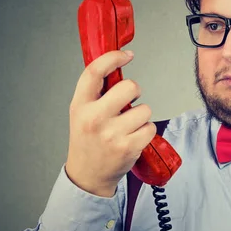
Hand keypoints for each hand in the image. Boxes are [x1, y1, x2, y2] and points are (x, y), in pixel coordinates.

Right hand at [65, 50, 155, 196]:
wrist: (87, 174)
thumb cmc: (87, 140)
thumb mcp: (81, 112)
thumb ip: (96, 91)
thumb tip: (117, 65)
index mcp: (80, 105)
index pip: (94, 71)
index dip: (113, 57)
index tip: (126, 55)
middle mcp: (94, 118)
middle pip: (129, 87)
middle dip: (135, 92)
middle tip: (128, 102)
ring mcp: (111, 134)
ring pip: (145, 109)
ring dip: (141, 116)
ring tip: (128, 126)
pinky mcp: (128, 147)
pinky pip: (150, 127)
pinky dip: (146, 131)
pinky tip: (134, 137)